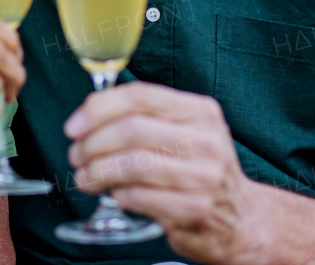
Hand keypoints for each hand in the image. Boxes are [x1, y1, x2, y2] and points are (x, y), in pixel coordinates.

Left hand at [65, 81, 269, 264]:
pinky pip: (140, 196)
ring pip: (133, 164)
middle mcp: (205, 139)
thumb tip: (90, 114)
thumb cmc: (200, 170)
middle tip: (76, 156)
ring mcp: (204, 175)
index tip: (74, 126)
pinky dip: (118, 195)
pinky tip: (115, 194)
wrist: (241, 218)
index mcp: (200, 111)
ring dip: (98, 171)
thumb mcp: (185, 132)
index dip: (98, 108)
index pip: (140, 96)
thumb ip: (145, 118)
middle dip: (92, 144)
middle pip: (132, 130)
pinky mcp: (196, 208)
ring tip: (86, 178)